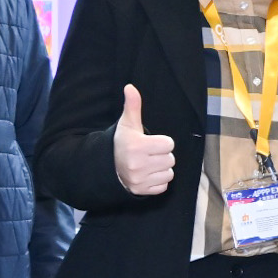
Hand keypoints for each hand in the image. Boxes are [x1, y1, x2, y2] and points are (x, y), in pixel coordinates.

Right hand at [112, 83, 175, 197]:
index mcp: (137, 146)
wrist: (107, 167)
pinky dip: (158, 181)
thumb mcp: (127, 124)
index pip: (169, 144)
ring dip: (162, 169)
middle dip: (162, 156)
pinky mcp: (141, 191)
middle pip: (170, 159)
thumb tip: (130, 87)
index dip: (162, 142)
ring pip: (169, 173)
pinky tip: (148, 174)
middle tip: (149, 154)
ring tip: (149, 164)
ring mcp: (140, 179)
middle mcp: (138, 164)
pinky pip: (164, 186)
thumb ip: (133, 106)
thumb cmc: (121, 143)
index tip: (150, 142)